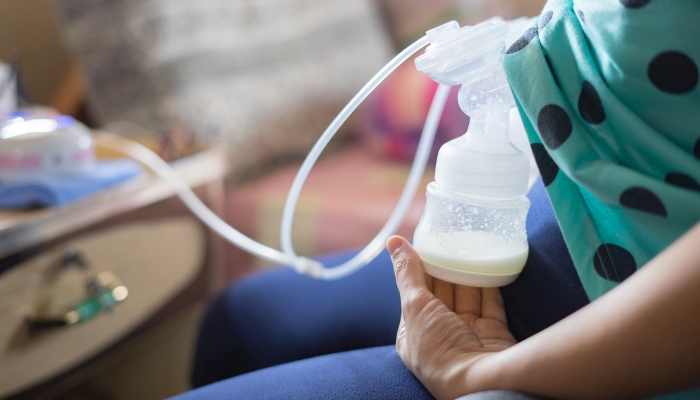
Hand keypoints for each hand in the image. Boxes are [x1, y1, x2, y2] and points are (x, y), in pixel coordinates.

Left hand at [387, 236, 515, 399]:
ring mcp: (467, 336)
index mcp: (414, 334)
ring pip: (466, 297)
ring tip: (470, 247)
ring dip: (467, 274)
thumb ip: (406, 272)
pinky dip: (490, 285)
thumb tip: (393, 241)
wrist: (482, 382)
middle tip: (450, 241)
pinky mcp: (493, 334)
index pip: (415, 294)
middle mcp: (439, 336)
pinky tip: (489, 265)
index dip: (419, 269)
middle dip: (445, 269)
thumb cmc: (440, 349)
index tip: (427, 244)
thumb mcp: (414, 305)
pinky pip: (491, 304)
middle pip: (442, 294)